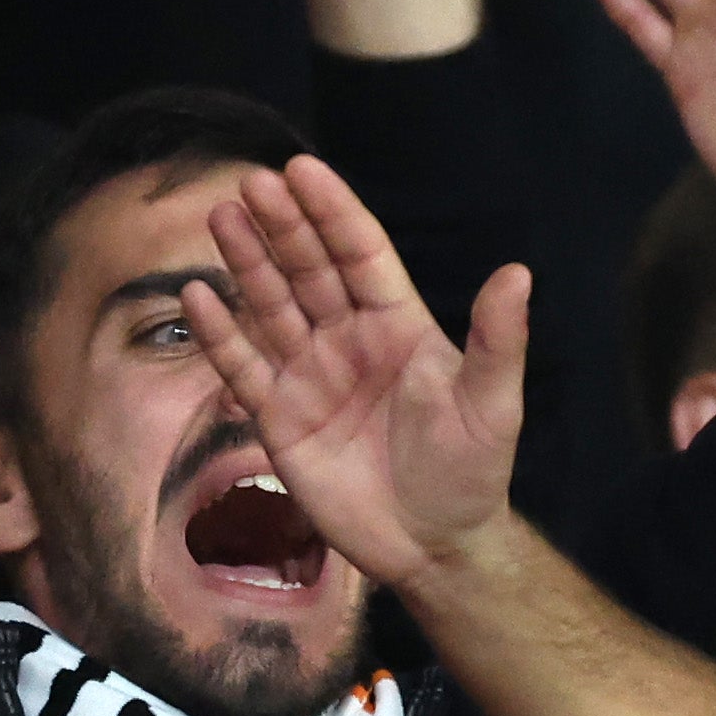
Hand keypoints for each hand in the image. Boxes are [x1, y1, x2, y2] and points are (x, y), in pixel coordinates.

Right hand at [181, 161, 532, 590]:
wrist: (435, 544)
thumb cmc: (471, 469)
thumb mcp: (492, 403)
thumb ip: (498, 339)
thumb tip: (517, 272)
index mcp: (399, 324)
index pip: (359, 254)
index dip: (332, 212)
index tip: (302, 170)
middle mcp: (349, 339)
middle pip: (309, 270)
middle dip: (282, 226)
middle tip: (252, 183)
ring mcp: (310, 376)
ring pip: (271, 307)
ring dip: (246, 265)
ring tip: (222, 219)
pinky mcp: (280, 419)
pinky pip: (243, 368)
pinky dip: (220, 334)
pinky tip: (197, 296)